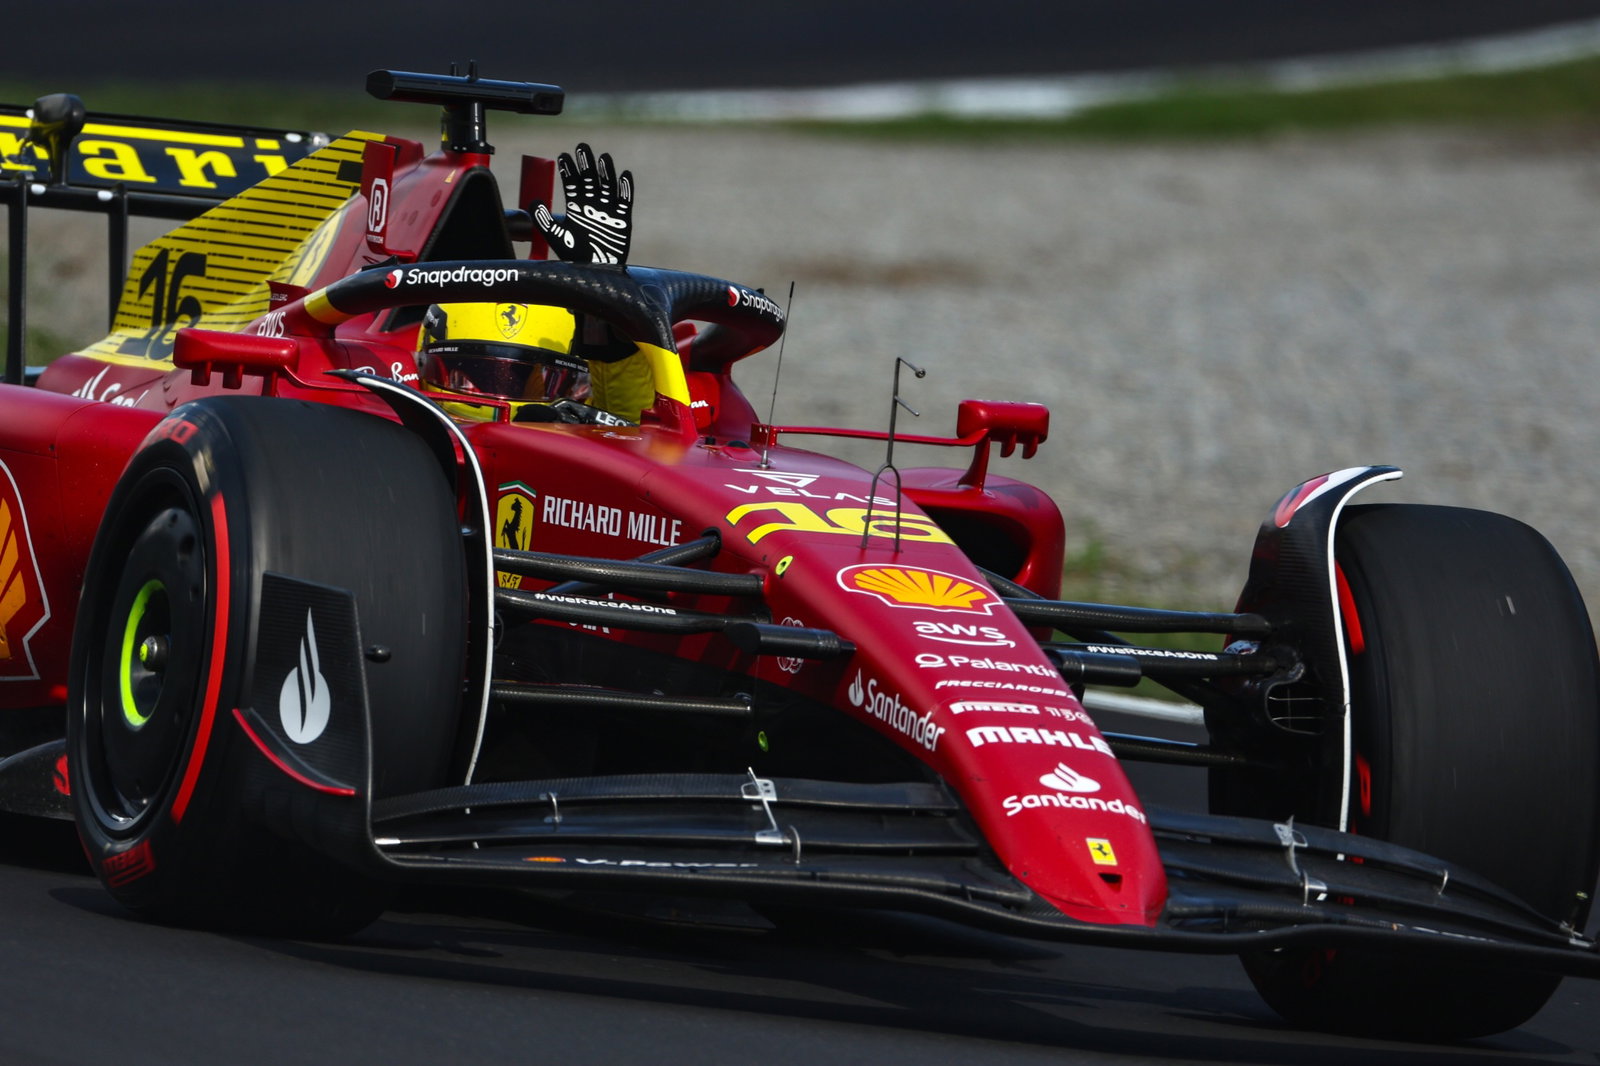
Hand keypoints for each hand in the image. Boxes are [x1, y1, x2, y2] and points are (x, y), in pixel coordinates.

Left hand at [531, 143, 632, 266]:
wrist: (595, 272)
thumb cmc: (575, 256)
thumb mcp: (556, 236)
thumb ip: (543, 219)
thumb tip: (534, 201)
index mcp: (577, 207)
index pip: (572, 183)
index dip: (569, 170)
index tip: (563, 156)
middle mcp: (592, 205)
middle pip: (590, 179)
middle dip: (586, 163)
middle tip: (581, 147)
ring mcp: (608, 211)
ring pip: (608, 185)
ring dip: (606, 171)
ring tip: (602, 157)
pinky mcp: (623, 219)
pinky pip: (625, 201)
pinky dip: (626, 189)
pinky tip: (624, 175)